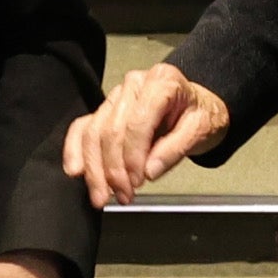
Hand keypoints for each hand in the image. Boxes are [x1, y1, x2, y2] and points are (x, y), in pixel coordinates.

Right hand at [63, 60, 233, 204]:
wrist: (197, 107)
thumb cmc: (200, 115)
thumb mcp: (201, 131)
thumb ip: (175, 150)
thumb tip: (149, 171)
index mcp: (161, 82)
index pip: (137, 121)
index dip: (133, 156)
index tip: (136, 182)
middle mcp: (134, 84)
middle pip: (111, 129)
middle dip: (113, 169)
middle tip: (123, 195)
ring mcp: (116, 96)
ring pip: (93, 132)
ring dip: (95, 169)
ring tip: (102, 195)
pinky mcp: (104, 109)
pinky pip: (82, 127)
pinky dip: (76, 150)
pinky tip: (77, 171)